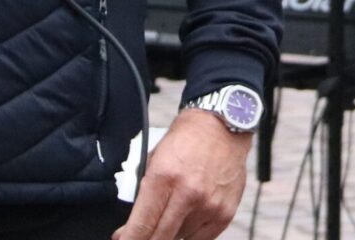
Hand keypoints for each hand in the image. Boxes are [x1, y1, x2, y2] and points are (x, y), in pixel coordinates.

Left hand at [113, 107, 249, 239]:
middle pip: (160, 238)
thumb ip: (145, 195)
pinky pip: (201, 239)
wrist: (222, 125)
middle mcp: (187, 194)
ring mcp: (208, 206)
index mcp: (164, 178)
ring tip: (173, 212)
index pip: (142, 224)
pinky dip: (190, 233)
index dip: (129, 239)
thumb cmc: (186, 140)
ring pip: (180, 238)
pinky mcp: (225, 213)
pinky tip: (188, 217)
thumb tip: (131, 228)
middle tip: (141, 237)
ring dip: (171, 232)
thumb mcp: (155, 160)